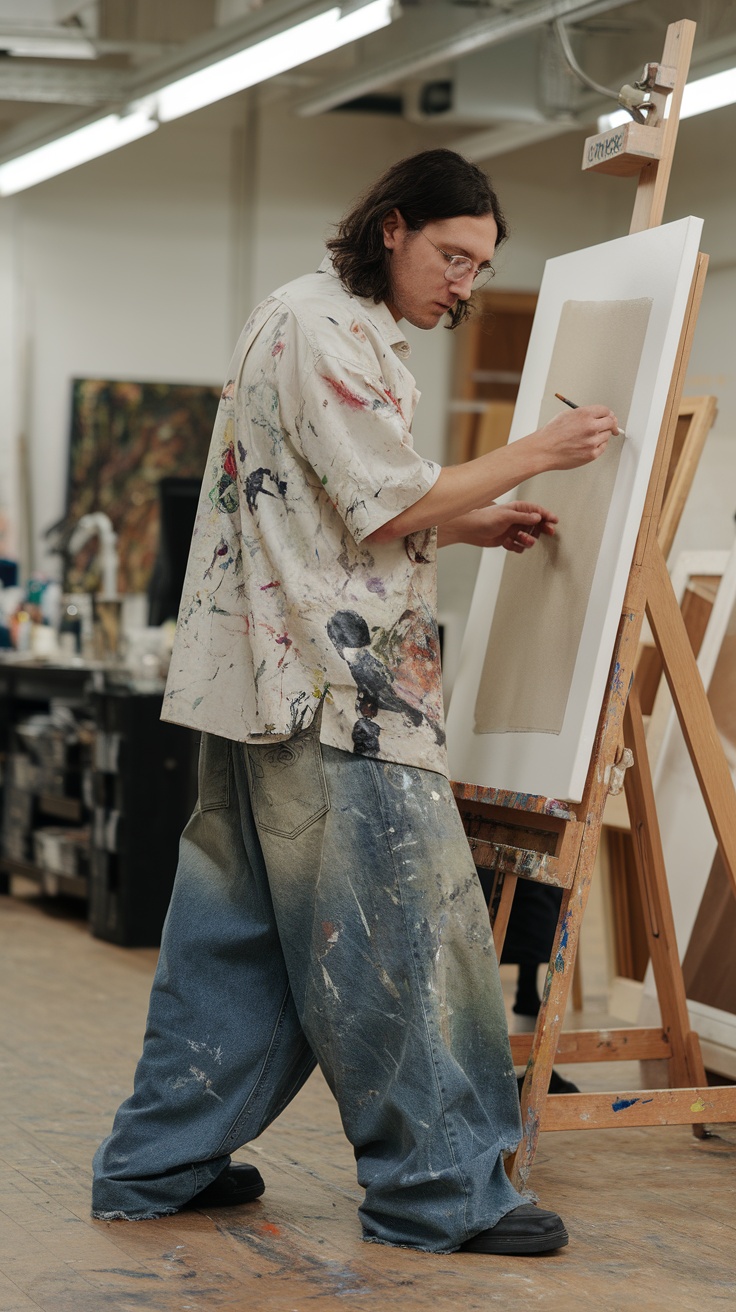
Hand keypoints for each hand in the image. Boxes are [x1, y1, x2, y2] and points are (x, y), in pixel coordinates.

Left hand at [439, 502, 557, 550]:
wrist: (470, 530)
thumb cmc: (485, 519)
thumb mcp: (505, 516)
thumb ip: (523, 517)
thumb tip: (538, 517)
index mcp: (518, 509)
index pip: (537, 511)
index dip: (547, 515)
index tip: (555, 521)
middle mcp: (517, 519)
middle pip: (536, 525)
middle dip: (542, 529)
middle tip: (548, 532)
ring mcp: (513, 530)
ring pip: (529, 537)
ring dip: (527, 540)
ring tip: (521, 540)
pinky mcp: (508, 540)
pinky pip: (519, 546)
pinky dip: (515, 546)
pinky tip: (507, 543)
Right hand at [531, 404, 619, 470]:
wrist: (544, 450)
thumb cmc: (552, 434)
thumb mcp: (567, 415)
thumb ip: (585, 414)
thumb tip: (598, 416)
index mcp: (584, 414)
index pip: (606, 411)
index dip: (608, 414)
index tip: (609, 417)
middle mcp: (590, 427)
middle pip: (611, 422)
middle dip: (610, 424)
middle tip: (610, 426)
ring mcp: (592, 441)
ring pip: (607, 435)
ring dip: (602, 435)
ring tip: (588, 437)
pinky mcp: (591, 454)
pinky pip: (602, 447)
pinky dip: (598, 446)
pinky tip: (588, 445)